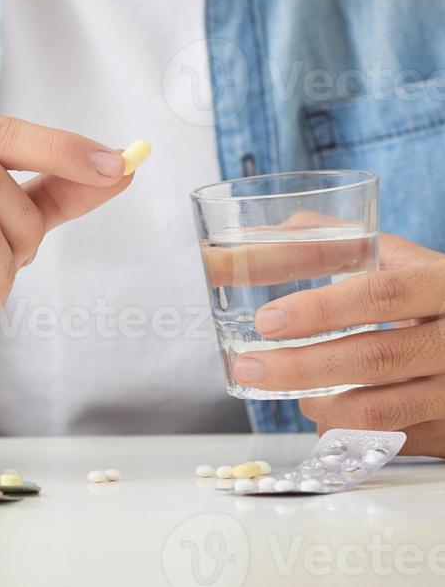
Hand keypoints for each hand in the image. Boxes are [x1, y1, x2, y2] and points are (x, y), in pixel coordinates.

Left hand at [233, 234, 444, 456]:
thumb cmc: (430, 291)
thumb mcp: (400, 257)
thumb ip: (338, 242)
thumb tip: (265, 236)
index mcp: (441, 284)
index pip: (379, 296)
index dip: (319, 310)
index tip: (267, 320)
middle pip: (373, 359)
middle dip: (301, 366)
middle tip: (251, 367)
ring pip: (379, 411)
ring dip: (319, 404)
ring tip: (282, 388)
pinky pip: (387, 441)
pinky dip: (343, 429)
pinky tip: (321, 410)